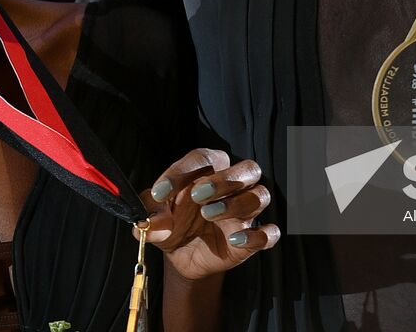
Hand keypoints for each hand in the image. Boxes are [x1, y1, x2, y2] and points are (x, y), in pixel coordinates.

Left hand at [134, 148, 281, 281]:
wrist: (183, 257)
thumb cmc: (172, 225)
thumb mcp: (156, 220)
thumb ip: (150, 216)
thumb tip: (146, 222)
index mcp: (208, 170)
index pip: (203, 158)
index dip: (182, 172)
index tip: (159, 192)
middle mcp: (233, 186)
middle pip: (246, 169)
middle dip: (224, 179)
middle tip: (198, 194)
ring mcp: (246, 212)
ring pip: (259, 195)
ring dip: (236, 203)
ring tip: (209, 214)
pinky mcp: (253, 238)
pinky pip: (270, 232)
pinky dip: (258, 235)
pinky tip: (237, 239)